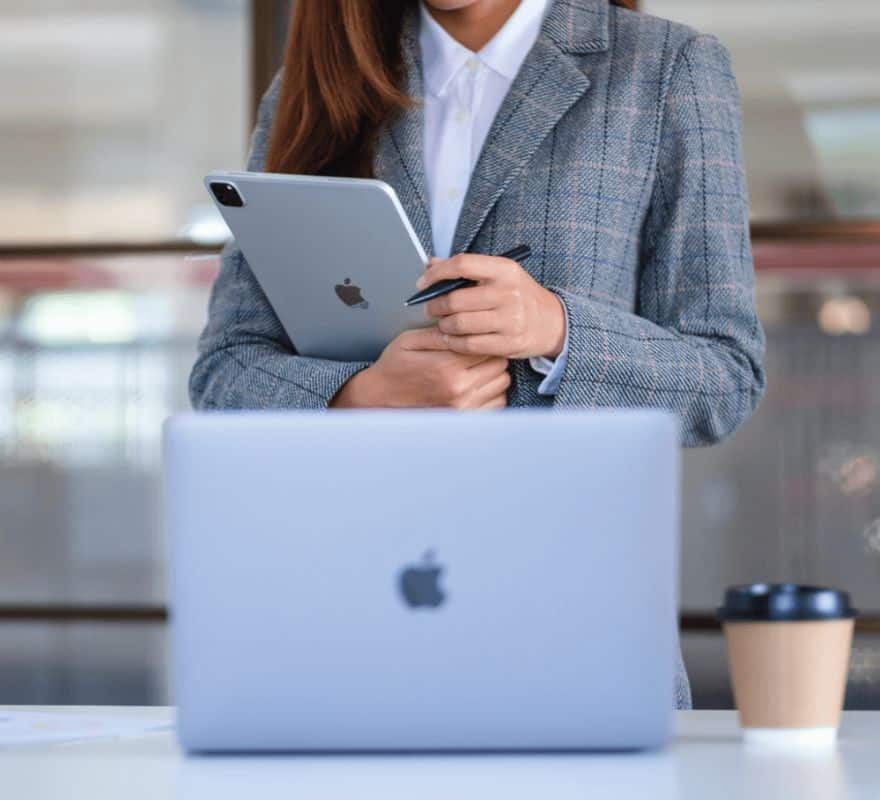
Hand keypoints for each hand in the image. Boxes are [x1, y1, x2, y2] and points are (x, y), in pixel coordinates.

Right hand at [330, 327, 509, 408]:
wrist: (380, 399)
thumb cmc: (394, 368)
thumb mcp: (409, 341)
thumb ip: (438, 333)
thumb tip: (462, 323)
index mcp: (446, 366)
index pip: (486, 345)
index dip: (483, 337)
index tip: (476, 336)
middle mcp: (459, 389)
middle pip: (499, 364)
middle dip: (491, 354)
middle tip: (478, 351)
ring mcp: (464, 408)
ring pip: (503, 383)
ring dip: (495, 373)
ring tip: (478, 368)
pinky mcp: (466, 419)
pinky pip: (498, 403)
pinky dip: (494, 392)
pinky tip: (479, 385)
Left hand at [418, 254, 565, 359]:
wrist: (552, 322)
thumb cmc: (518, 295)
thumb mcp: (499, 274)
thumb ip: (466, 268)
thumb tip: (430, 263)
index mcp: (505, 270)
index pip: (462, 264)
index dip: (436, 274)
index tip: (422, 284)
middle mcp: (509, 293)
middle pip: (456, 299)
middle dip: (436, 305)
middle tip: (431, 308)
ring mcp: (510, 320)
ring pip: (459, 324)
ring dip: (443, 325)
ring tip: (443, 323)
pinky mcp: (508, 343)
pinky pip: (469, 344)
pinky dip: (453, 342)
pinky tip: (451, 338)